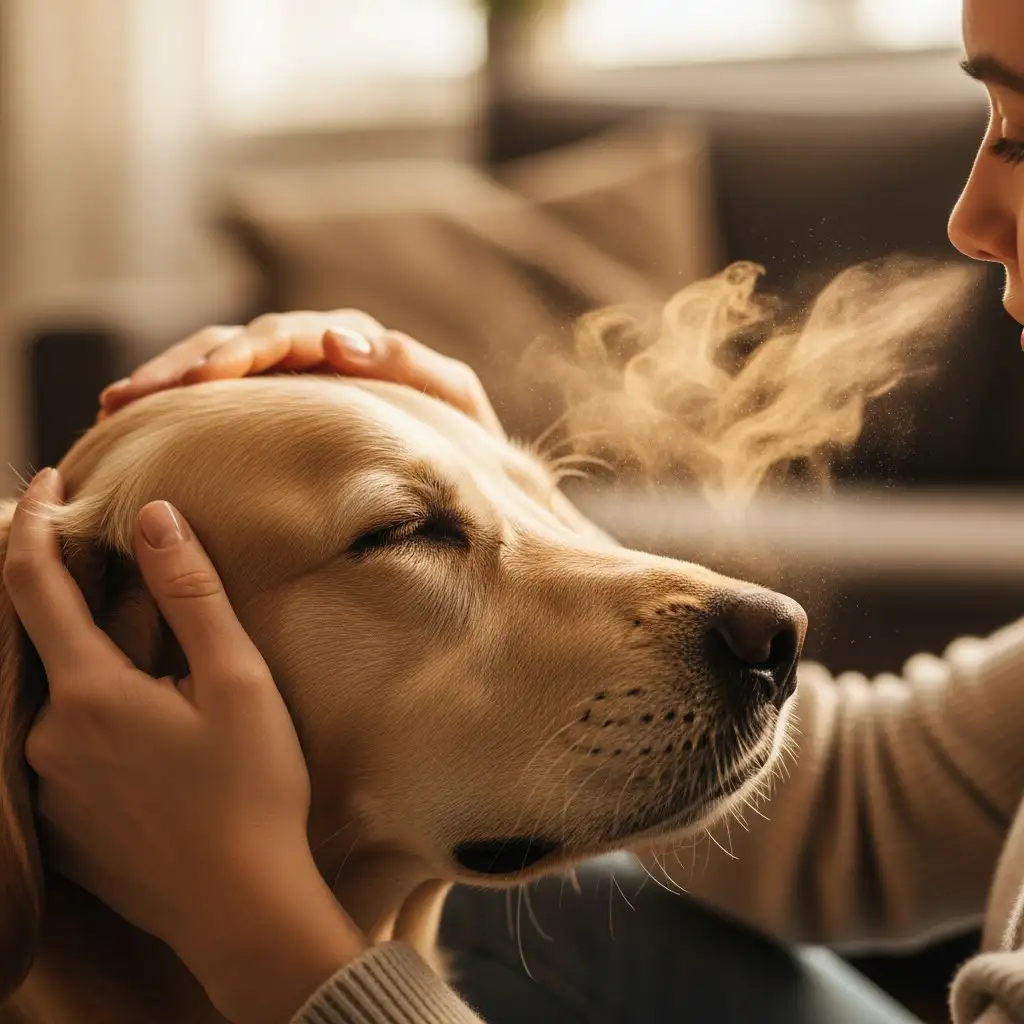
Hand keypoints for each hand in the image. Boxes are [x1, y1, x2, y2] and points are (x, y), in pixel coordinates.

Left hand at [4, 469, 365, 1023]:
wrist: (240, 908)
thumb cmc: (250, 790)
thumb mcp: (236, 681)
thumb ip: (191, 593)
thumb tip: (153, 516)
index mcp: (87, 692)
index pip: (32, 582)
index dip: (36, 521)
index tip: (54, 481)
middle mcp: (47, 736)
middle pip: (57, 640)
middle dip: (97, 600)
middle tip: (153, 584)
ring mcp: (50, 785)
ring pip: (69, 693)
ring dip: (110, 663)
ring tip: (179, 679)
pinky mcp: (64, 821)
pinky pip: (72, 741)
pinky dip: (106, 712)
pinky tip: (165, 736)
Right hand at [99, 310, 503, 437]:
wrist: (469, 474)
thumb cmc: (463, 439)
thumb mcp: (453, 403)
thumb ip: (412, 367)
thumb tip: (337, 341)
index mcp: (354, 347)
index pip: (290, 335)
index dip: (247, 351)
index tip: (208, 377)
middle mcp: (313, 354)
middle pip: (240, 342)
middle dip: (189, 364)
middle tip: (141, 394)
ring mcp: (289, 382)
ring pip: (216, 365)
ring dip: (166, 379)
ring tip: (117, 403)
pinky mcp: (271, 414)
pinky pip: (216, 400)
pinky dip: (174, 405)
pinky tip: (130, 419)